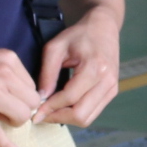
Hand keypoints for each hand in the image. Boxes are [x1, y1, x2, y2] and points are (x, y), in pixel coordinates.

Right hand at [0, 47, 45, 146]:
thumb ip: (9, 75)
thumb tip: (30, 98)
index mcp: (9, 60)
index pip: (32, 87)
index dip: (21, 96)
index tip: (6, 98)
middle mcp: (3, 74)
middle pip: (32, 102)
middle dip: (20, 109)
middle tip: (1, 109)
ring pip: (22, 116)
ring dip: (12, 121)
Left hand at [34, 10, 121, 128]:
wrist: (104, 28)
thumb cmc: (79, 35)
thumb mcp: (56, 48)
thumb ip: (47, 73)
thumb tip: (40, 97)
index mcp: (95, 68)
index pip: (69, 97)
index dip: (49, 108)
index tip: (34, 113)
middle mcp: (107, 81)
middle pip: (80, 114)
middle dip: (57, 118)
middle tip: (41, 115)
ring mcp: (112, 88)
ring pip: (87, 118)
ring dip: (66, 119)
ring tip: (50, 111)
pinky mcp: (112, 92)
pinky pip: (93, 112)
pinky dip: (76, 114)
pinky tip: (63, 106)